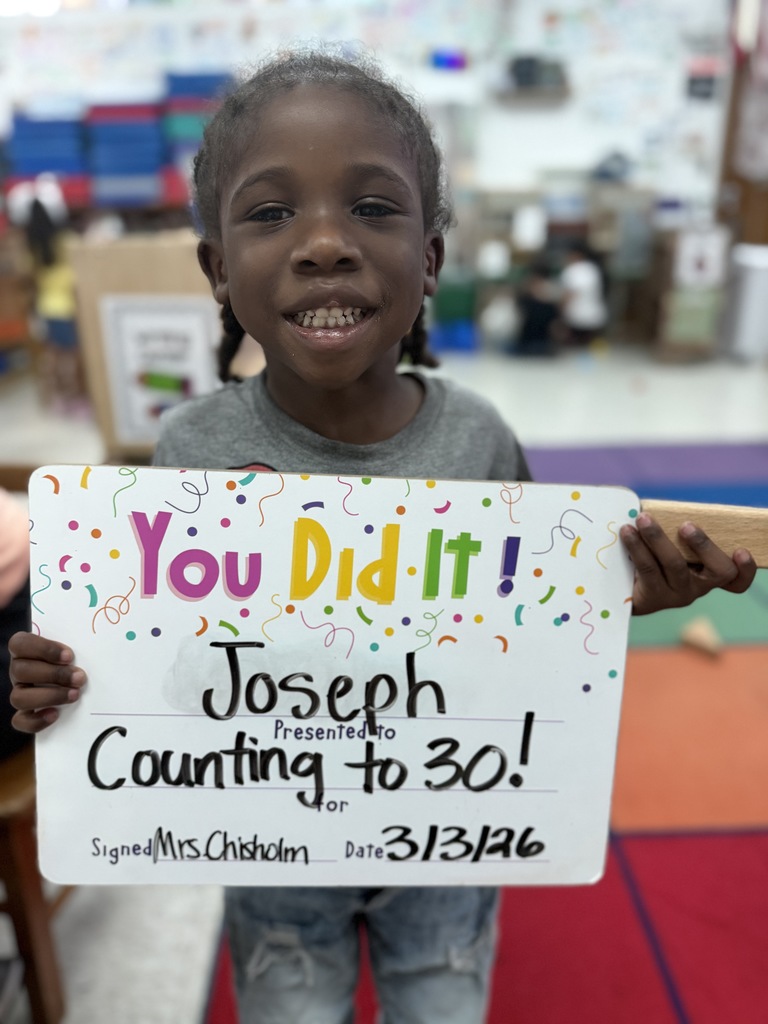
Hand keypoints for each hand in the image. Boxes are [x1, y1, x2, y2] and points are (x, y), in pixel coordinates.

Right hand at [8, 631, 86, 732]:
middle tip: (79, 678)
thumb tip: (93, 650)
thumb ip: (76, 647)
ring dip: (49, 696)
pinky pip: (20, 721)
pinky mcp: (24, 713)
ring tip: (74, 694)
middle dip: (54, 675)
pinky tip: (56, 714)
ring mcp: (20, 692)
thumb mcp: (74, 648)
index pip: (20, 644)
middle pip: (21, 671)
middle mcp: (19, 670)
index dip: (44, 649)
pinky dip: (37, 720)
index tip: (69, 656)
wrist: (77, 681)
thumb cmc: (74, 659)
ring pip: (18, 697)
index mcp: (25, 650)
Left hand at [620, 514, 755, 615]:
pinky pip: (647, 568)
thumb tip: (666, 503)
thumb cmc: (654, 556)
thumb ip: (678, 531)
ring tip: (643, 519)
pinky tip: (627, 531)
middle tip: (686, 525)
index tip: (741, 551)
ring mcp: (677, 594)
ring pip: (675, 564)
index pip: (736, 579)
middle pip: (717, 571)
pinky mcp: (652, 597)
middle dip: (704, 545)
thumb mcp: (672, 543)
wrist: (621, 589)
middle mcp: (698, 587)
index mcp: (709, 573)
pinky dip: (637, 546)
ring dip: (658, 537)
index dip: (746, 569)